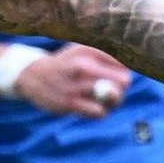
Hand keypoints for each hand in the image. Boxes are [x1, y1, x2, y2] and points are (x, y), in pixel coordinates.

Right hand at [14, 43, 132, 117]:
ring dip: (112, 102)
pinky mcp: (69, 103)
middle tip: (113, 91)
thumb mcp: (83, 50)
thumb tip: (131, 70)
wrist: (32, 76)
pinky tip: (92, 107)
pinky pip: (99, 112)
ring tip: (102, 99)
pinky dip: (100, 112)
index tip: (114, 75)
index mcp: (89, 50)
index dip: (124, 71)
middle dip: (122, 88)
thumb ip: (108, 56)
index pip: (125, 63)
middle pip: (124, 81)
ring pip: (113, 97)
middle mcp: (83, 65)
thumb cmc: (65, 64)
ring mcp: (75, 85)